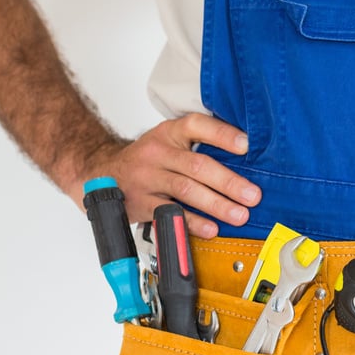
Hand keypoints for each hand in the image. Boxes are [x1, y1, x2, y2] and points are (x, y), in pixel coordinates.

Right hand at [74, 113, 259, 238]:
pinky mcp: (141, 202)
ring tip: (240, 215)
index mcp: (169, 133)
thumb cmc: (148, 161)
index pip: (196, 126)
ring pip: (186, 190)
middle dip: (228, 182)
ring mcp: (147, 177)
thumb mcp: (168, 143)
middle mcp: (157, 152)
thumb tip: (245, 164)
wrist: (101, 174)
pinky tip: (210, 228)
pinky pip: (170, 213)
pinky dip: (192, 222)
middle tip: (253, 195)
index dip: (222, 134)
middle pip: (197, 165)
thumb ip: (198, 148)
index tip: (246, 145)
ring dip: (217, 204)